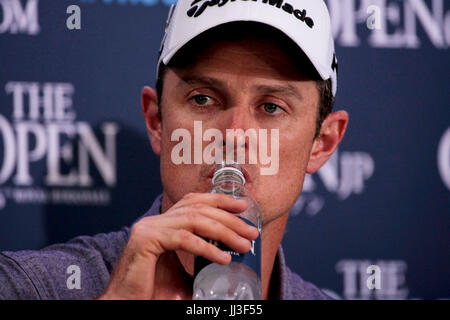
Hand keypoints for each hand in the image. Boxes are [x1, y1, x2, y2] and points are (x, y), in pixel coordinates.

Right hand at [98, 193, 258, 299]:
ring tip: (244, 245)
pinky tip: (224, 258)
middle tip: (251, 232)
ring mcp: (149, 228)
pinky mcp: (146, 241)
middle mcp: (155, 221)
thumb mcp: (182, 270)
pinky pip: (184, 239)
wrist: (125, 303)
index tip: (243, 205)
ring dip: (224, 231)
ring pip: (194, 220)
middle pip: (198, 208)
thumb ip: (200, 260)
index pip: (194, 201)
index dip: (220, 200)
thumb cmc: (152, 291)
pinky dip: (207, 247)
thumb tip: (230, 258)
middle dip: (229, 218)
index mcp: (163, 223)